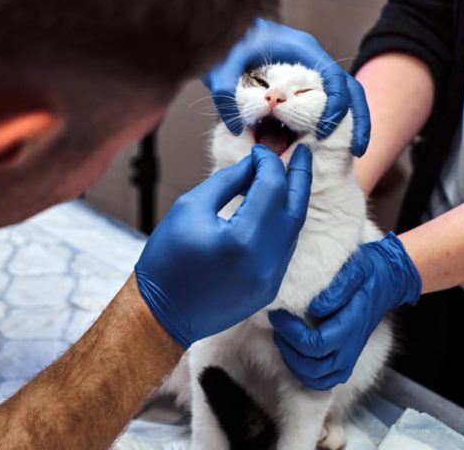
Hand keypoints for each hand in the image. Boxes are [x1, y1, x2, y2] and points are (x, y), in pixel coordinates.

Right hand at [135, 145, 312, 347]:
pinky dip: (282, 224)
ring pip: (294, 229)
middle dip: (299, 176)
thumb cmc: (167, 258)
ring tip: (288, 176)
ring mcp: (271, 279)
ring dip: (292, 200)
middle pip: (295, 207)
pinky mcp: (269, 289)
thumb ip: (228, 181)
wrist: (161, 314)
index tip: (258, 150)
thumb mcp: (190, 208)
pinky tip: (274, 209)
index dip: (268, 163)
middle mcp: (266, 261)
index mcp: (244, 239)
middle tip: (302, 151)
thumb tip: (255, 164)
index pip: (272, 187)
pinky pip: (284, 248)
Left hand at [203, 19, 369, 156]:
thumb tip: (235, 126)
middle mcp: (313, 59)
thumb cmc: (228, 41)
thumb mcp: (223, 64)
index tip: (324, 131)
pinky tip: (327, 141)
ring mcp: (311, 70)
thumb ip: (224, 91)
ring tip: (355, 151)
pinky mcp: (303, 83)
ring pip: (344, 94)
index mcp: (303, 49)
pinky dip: (332, 119)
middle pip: (350, 87)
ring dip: (353, 120)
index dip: (336, 105)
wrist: (228, 29)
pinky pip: (326, 100)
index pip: (334, 77)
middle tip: (357, 150)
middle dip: (358, 117)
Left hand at [268, 232, 421, 389]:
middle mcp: (350, 347)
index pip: (316, 343)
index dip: (291, 332)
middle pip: (312, 365)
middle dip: (287, 346)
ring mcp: (349, 357)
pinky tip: (294, 353)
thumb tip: (314, 307)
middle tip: (278, 323)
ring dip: (292, 361)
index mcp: (351, 325)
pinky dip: (304, 374)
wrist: (387, 281)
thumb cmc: (367, 273)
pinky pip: (323, 381)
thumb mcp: (354, 270)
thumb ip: (337, 288)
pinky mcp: (345, 361)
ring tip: (283, 337)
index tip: (279, 314)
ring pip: (316, 377)